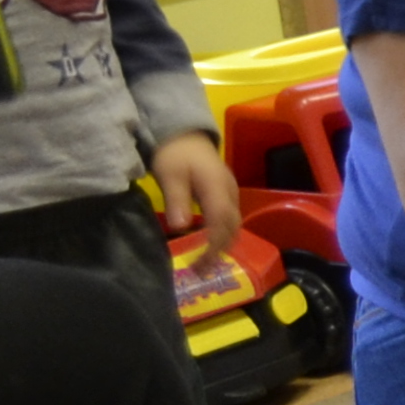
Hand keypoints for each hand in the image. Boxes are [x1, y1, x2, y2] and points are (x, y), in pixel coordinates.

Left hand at [150, 133, 246, 268]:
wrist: (186, 134)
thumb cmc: (175, 154)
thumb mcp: (169, 174)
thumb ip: (176, 200)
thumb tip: (180, 227)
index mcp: (216, 188)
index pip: (220, 222)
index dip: (213, 244)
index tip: (200, 262)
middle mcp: (230, 193)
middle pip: (232, 227)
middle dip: (219, 251)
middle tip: (201, 270)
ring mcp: (231, 194)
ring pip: (234, 226)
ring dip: (222, 245)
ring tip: (205, 262)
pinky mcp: (227, 196)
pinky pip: (230, 220)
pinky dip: (222, 236)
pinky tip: (208, 244)